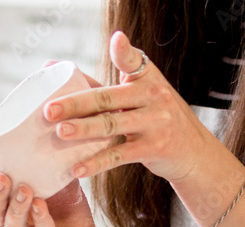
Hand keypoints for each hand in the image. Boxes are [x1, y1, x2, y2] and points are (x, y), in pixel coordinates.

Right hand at [0, 165, 113, 226]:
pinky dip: (40, 220)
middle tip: (2, 176)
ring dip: (15, 207)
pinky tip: (42, 206)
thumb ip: (46, 164)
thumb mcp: (56, 184)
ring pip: (9, 226)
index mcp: (3, 207)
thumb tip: (50, 128)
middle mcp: (6, 225)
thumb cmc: (66, 214)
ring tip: (25, 190)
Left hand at [44, 31, 216, 183]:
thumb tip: (52, 66)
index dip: (124, 51)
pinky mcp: (154, 148)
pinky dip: (97, 162)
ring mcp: (156, 123)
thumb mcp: (140, 96)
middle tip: (50, 109)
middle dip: (77, 103)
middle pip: (109, 98)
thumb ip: (102, 86)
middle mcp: (154, 97)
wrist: (193, 151)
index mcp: (148, 78)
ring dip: (84, 130)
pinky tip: (79, 168)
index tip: (117, 40)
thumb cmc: (156, 119)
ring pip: (112, 125)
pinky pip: (119, 155)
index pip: (133, 61)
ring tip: (61, 132)